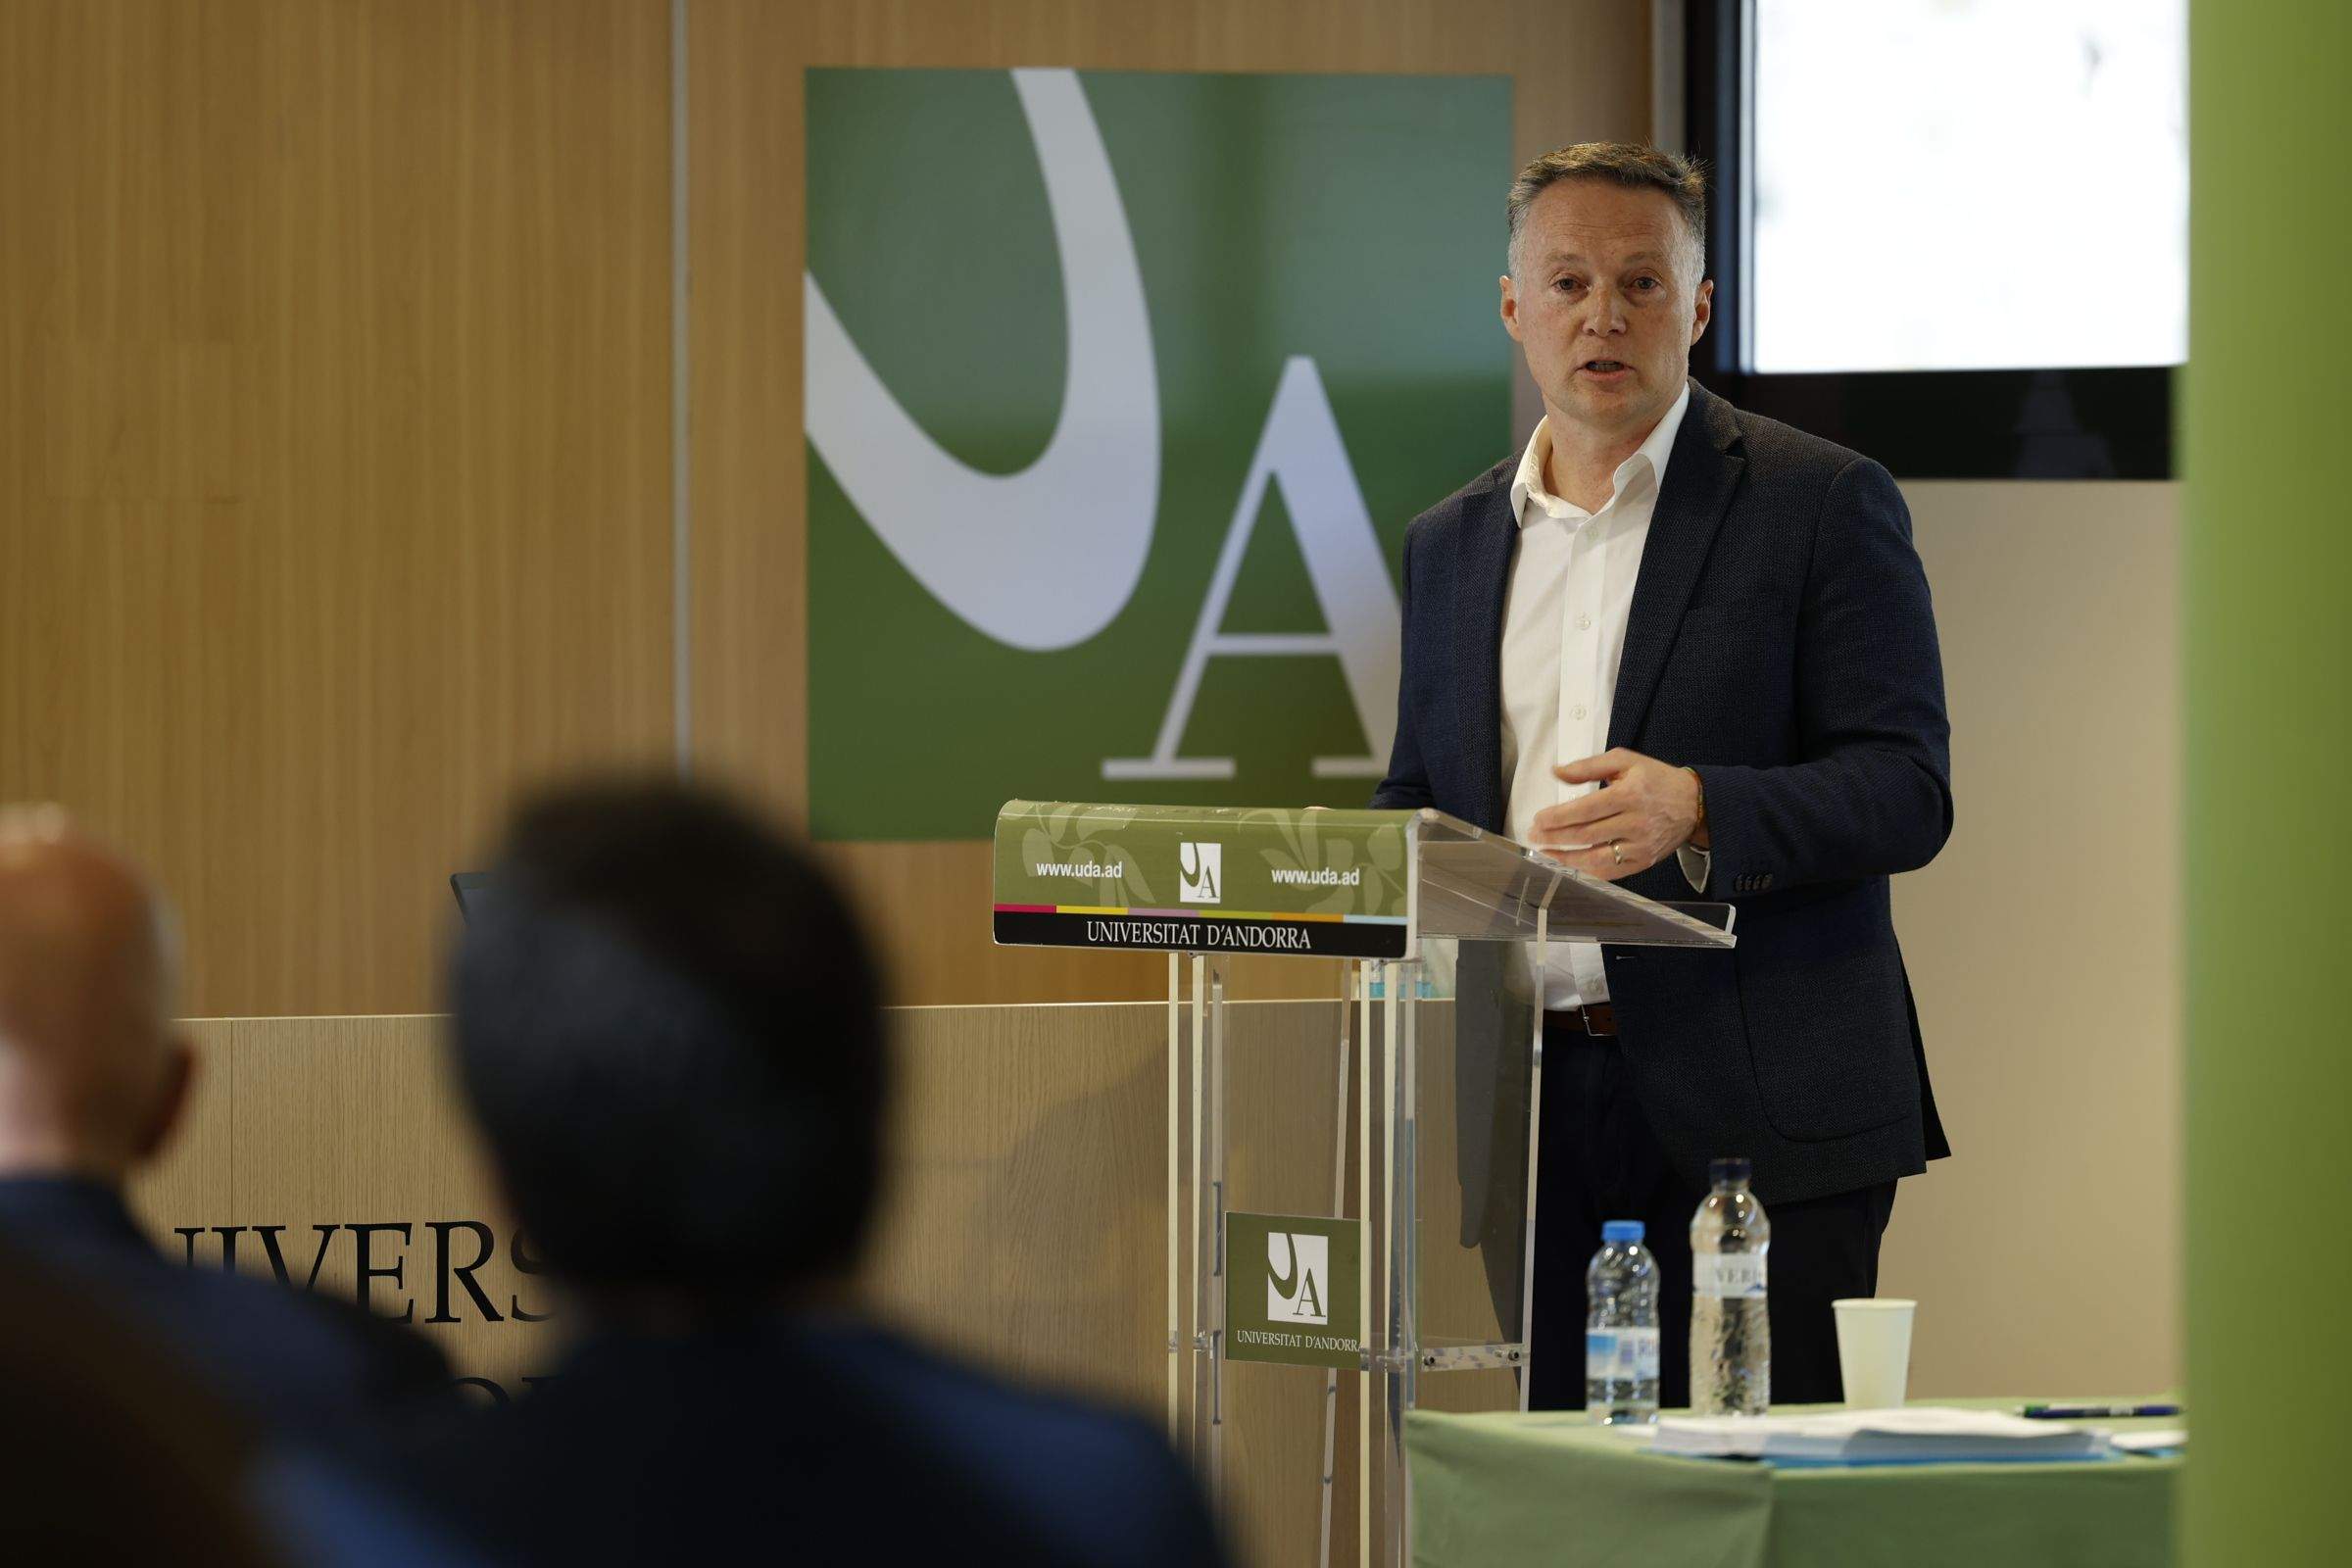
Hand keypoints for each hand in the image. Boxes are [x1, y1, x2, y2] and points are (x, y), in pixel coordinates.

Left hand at [1526, 748, 1703, 880]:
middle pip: (1586, 834)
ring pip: (1596, 857)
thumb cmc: (1656, 779)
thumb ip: (1588, 766)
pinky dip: (1588, 871)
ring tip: (1546, 853)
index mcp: (1629, 794)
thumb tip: (1556, 772)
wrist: (1694, 803)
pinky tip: (1570, 865)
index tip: (1538, 819)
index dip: (1557, 817)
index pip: (1585, 809)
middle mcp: (1635, 822)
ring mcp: (1640, 845)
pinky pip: (1611, 871)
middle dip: (1555, 837)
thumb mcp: (1625, 761)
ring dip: (1566, 858)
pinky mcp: (1643, 860)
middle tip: (1534, 836)